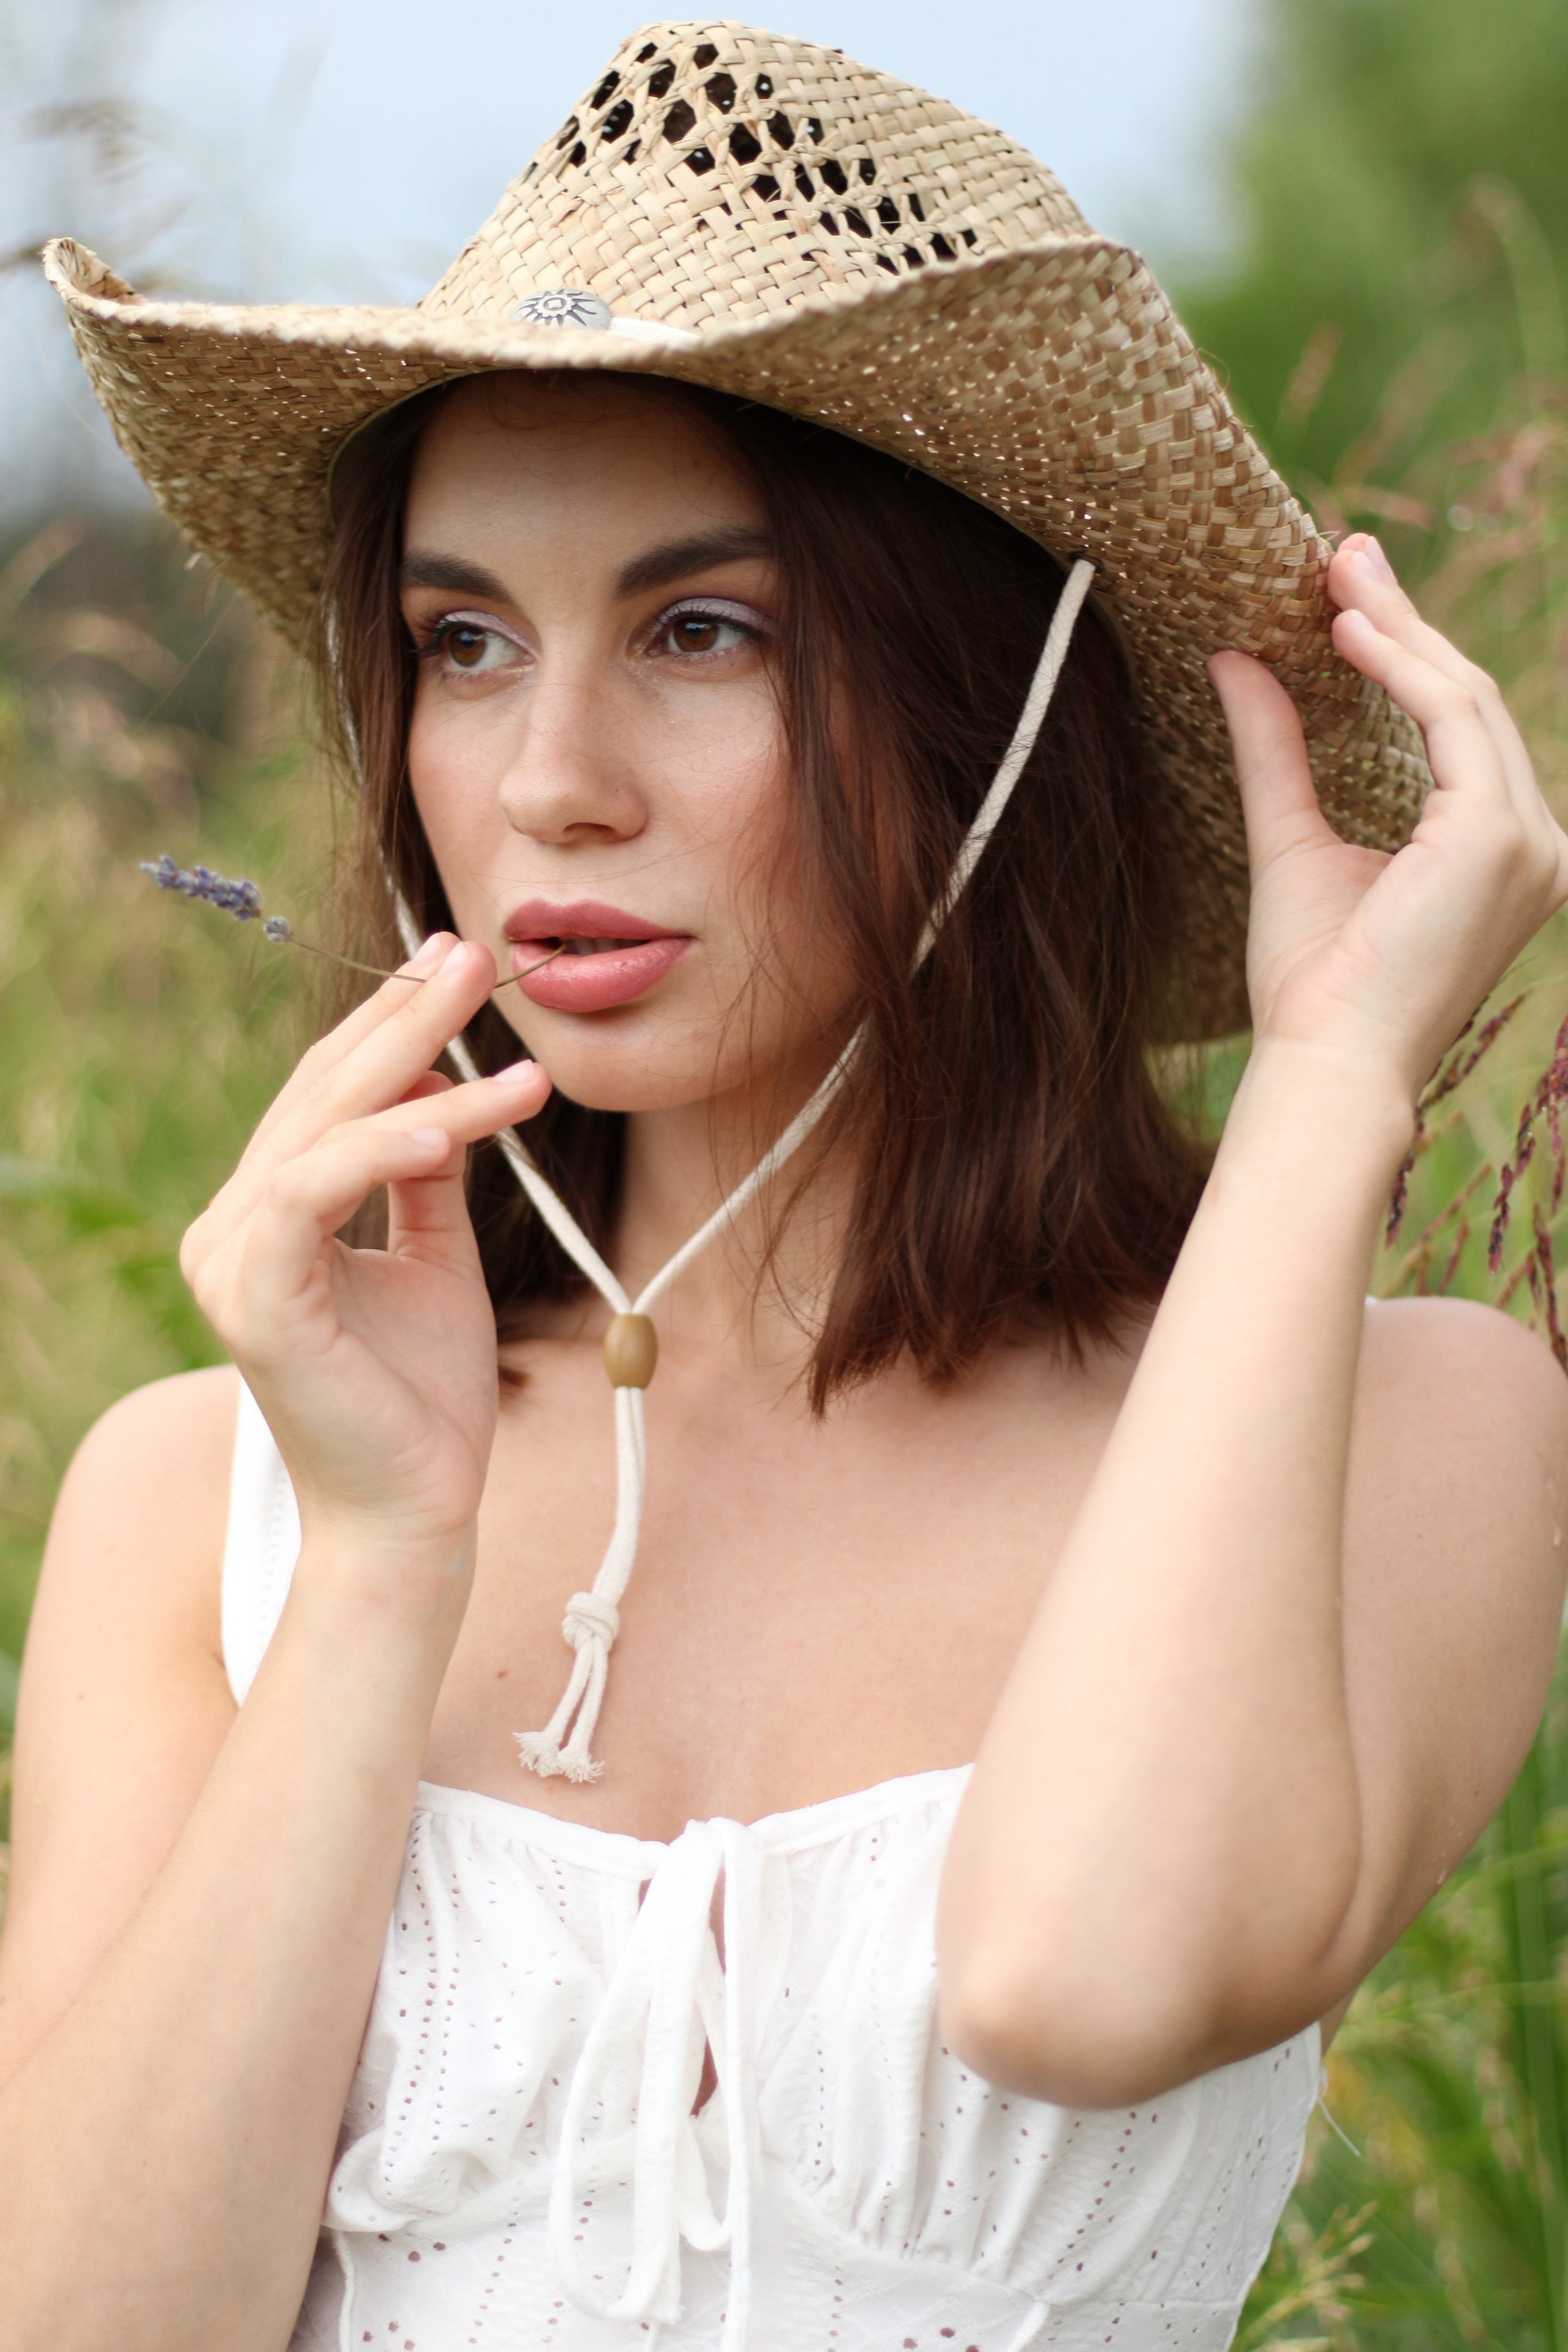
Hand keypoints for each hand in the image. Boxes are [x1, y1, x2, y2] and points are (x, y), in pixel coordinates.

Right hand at [180, 934, 551, 1579]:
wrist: (416, 1510)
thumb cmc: (425, 1398)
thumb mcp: (438, 1260)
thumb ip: (427, 1178)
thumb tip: (447, 1090)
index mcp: (266, 1217)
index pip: (324, 1095)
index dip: (388, 1024)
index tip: (454, 962)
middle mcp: (232, 1229)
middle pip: (321, 1094)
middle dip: (404, 1019)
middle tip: (475, 956)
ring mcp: (233, 1261)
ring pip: (324, 1129)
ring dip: (416, 1068)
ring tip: (498, 1032)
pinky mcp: (258, 1299)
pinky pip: (318, 1191)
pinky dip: (388, 1147)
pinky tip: (457, 1120)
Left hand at [1210, 535, 1567, 1101]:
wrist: (1324, 1059)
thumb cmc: (1312, 983)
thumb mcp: (1291, 842)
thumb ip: (1274, 752)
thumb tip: (1232, 660)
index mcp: (1500, 853)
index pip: (1457, 727)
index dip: (1406, 649)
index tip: (1350, 591)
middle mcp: (1535, 845)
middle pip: (1469, 701)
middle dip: (1406, 619)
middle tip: (1344, 552)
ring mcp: (1529, 842)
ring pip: (1466, 701)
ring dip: (1401, 628)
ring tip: (1337, 575)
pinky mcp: (1499, 838)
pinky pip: (1455, 722)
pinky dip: (1402, 670)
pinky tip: (1347, 632)